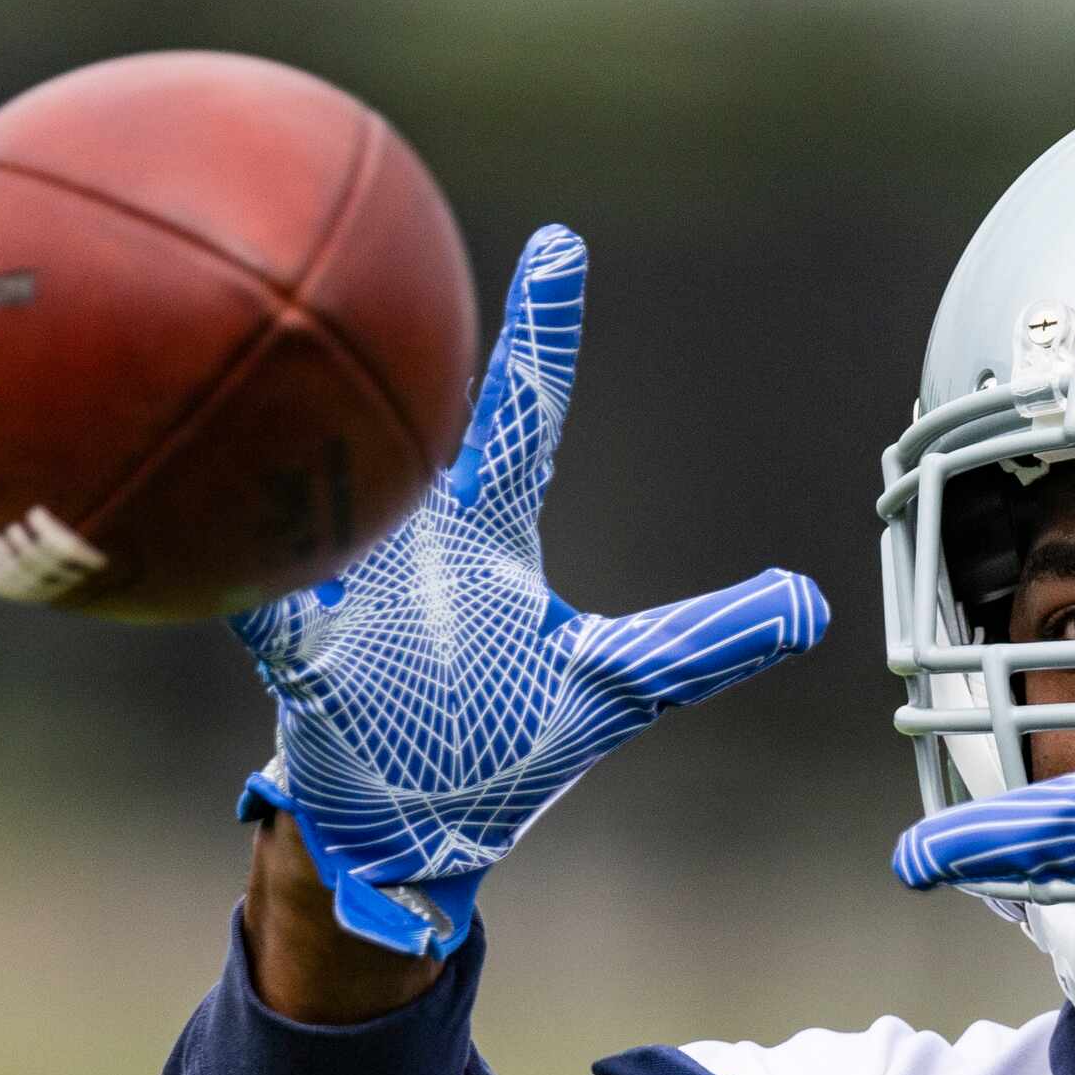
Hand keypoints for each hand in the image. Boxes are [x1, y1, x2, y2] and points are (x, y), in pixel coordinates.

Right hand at [234, 224, 828, 956]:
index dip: (542, 340)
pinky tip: (258, 563)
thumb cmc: (501, 741)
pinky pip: (271, 616)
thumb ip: (708, 644)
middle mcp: (411, 543)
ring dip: (330, 463)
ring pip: (330, 507)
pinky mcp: (305, 665)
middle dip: (417, 362)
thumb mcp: (620, 687)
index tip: (561, 245)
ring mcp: (349, 594)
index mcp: (485, 535)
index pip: (521, 420)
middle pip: (417, 434)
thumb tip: (816, 605)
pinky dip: (264, 593)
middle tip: (418, 277)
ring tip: (327, 382)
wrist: (405, 830)